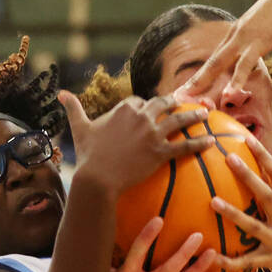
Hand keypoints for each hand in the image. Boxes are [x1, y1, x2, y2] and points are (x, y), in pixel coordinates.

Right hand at [59, 91, 213, 193]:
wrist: (98, 178)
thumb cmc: (88, 156)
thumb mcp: (80, 128)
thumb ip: (73, 109)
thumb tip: (60, 93)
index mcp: (124, 109)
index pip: (139, 101)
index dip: (144, 104)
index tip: (150, 107)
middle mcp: (141, 117)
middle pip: (162, 104)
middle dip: (174, 101)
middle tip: (185, 101)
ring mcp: (152, 133)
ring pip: (178, 120)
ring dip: (193, 116)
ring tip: (205, 113)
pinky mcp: (160, 151)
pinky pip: (184, 145)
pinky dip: (199, 143)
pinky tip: (210, 142)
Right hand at [180, 0, 271, 97]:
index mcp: (261, 38)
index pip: (245, 63)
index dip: (237, 80)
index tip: (228, 96)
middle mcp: (243, 34)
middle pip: (218, 60)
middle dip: (202, 79)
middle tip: (186, 97)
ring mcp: (235, 32)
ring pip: (213, 57)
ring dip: (197, 75)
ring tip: (182, 93)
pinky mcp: (233, 31)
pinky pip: (217, 52)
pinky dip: (205, 68)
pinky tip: (194, 82)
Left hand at [210, 136, 271, 271]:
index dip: (264, 156)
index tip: (247, 139)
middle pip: (265, 194)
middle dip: (247, 176)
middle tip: (229, 158)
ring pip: (253, 226)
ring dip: (233, 214)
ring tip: (213, 201)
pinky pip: (248, 262)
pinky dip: (231, 262)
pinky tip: (213, 257)